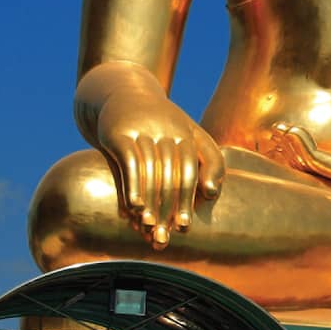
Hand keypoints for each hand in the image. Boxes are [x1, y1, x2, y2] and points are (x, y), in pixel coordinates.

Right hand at [94, 88, 224, 247]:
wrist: (124, 92)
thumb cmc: (163, 123)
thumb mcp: (191, 134)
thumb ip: (209, 161)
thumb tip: (211, 194)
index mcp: (188, 134)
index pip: (193, 170)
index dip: (189, 199)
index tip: (184, 226)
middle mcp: (168, 131)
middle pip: (172, 175)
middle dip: (169, 208)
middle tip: (165, 237)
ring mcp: (143, 130)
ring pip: (151, 172)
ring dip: (150, 202)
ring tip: (149, 228)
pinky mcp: (119, 132)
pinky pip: (128, 162)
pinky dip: (132, 185)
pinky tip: (133, 207)